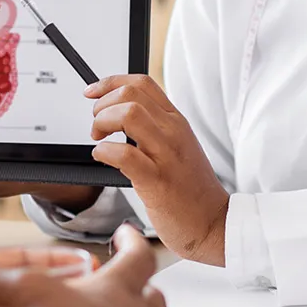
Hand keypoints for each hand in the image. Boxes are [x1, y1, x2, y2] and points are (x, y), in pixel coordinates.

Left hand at [84, 75, 228, 265]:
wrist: (214, 224)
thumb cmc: (190, 190)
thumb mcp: (178, 148)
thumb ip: (155, 129)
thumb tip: (119, 115)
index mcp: (176, 122)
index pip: (142, 83)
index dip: (110, 83)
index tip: (92, 93)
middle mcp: (173, 132)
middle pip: (131, 94)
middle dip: (102, 105)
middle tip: (96, 126)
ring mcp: (167, 155)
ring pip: (128, 115)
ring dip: (102, 122)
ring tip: (99, 139)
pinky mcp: (158, 181)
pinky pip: (124, 154)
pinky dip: (104, 151)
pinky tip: (102, 157)